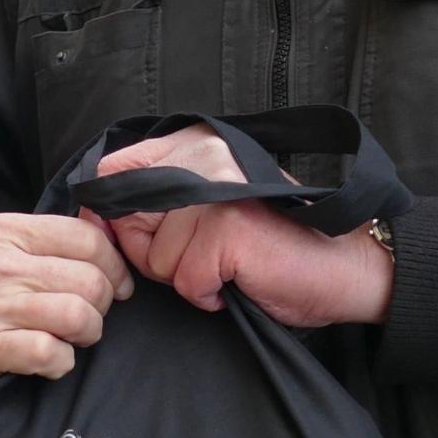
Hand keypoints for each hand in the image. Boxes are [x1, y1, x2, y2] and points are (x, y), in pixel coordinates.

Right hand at [0, 213, 134, 393]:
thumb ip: (47, 242)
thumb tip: (110, 246)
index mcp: (3, 231)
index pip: (85, 238)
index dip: (114, 265)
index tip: (116, 284)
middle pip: (89, 280)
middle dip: (102, 305)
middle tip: (88, 316)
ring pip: (76, 315)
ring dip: (86, 333)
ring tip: (71, 338)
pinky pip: (50, 353)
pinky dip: (61, 362)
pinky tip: (51, 360)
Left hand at [95, 125, 391, 328]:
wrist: (341, 270)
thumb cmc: (273, 247)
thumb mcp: (205, 210)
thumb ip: (156, 201)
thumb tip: (95, 214)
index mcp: (195, 144)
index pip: (116, 170)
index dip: (113, 214)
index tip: (139, 236)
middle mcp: (203, 156)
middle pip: (129, 220)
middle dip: (154, 254)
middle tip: (204, 257)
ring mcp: (215, 189)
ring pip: (155, 257)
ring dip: (185, 277)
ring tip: (228, 267)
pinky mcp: (226, 227)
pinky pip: (184, 280)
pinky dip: (206, 293)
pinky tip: (237, 280)